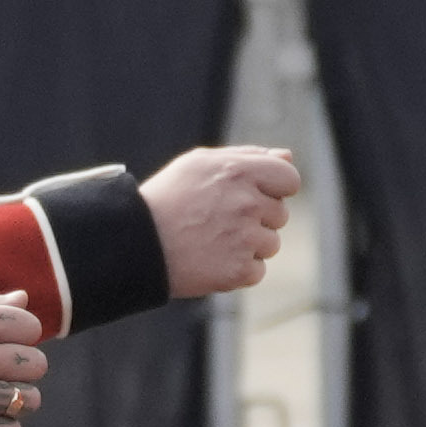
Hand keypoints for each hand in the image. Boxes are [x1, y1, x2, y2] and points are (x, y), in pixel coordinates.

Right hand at [136, 141, 302, 304]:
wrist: (135, 243)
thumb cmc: (167, 198)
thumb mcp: (201, 163)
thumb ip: (247, 156)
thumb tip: (287, 157)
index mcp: (240, 171)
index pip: (289, 180)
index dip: (275, 189)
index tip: (255, 196)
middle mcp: (247, 203)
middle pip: (280, 214)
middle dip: (258, 218)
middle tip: (220, 220)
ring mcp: (244, 238)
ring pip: (271, 244)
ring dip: (250, 245)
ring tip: (214, 241)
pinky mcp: (239, 270)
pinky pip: (257, 270)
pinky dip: (239, 269)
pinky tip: (213, 259)